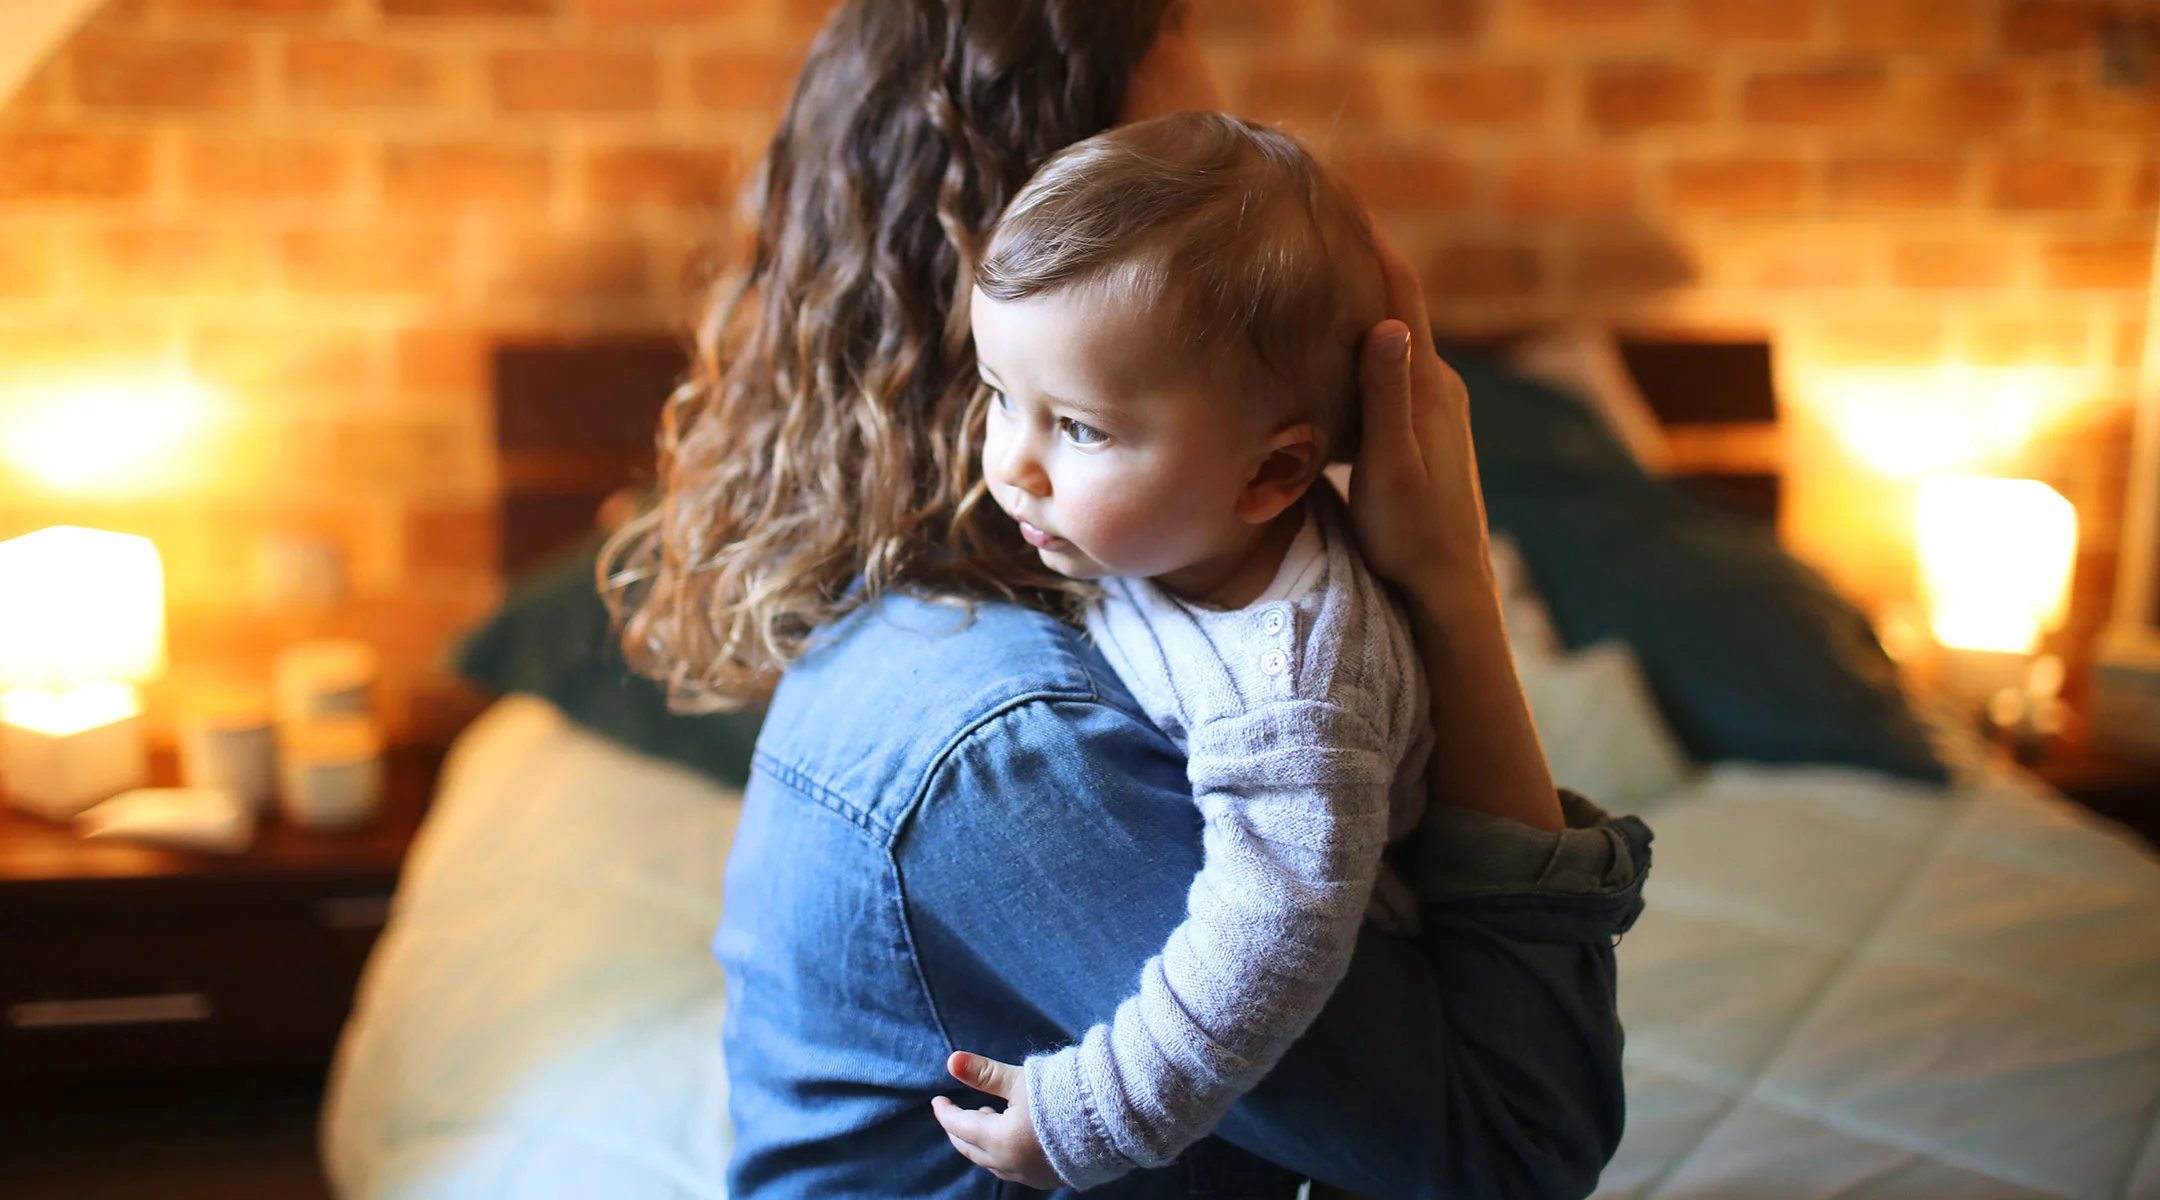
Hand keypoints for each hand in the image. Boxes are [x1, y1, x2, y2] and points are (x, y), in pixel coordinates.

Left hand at [930, 1051, 1064, 1190]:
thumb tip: (951, 1060)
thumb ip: (985, 1073)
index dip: (945, 1113)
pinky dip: (1003, 1152)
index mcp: (1000, 1141)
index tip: (937, 1101)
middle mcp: (1012, 1165)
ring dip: (982, 1142)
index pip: (960, 1127)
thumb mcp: (1021, 1080)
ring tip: (987, 1116)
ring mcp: (1031, 1176)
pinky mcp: (1050, 1178)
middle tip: (955, 1112)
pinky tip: (1012, 1136)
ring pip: (992, 1162)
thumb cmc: (1066, 1095)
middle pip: (972, 1150)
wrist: (1113, 1120)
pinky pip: (1014, 1169)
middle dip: (960, 1130)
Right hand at [1348, 223, 1495, 604]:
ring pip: (1395, 339)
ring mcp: (1438, 407)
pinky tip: (1340, 346)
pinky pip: (1394, 368)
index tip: (1344, 200)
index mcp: (1428, 387)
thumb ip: (1388, 397)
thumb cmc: (1411, 534)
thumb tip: (1387, 323)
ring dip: (1364, 302)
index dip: (1375, 245)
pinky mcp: (1428, 428)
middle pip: (1397, 306)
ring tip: (1321, 271)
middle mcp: (1439, 386)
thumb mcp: (1390, 467)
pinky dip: (1367, 343)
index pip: (1400, 296)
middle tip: (1318, 222)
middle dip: (1363, 261)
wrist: (1449, 585)